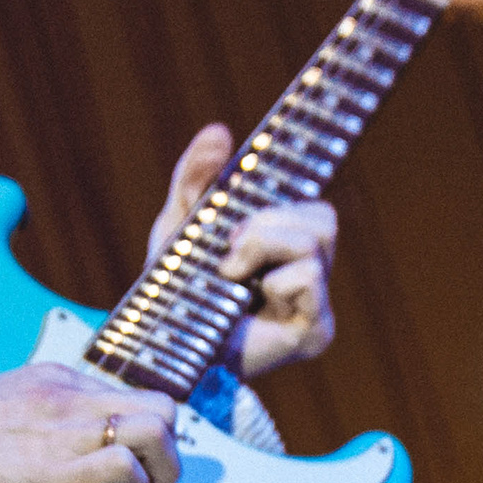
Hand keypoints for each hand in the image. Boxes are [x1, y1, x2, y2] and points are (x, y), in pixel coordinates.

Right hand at [0, 365, 177, 482]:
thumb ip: (41, 415)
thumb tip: (64, 446)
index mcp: (54, 380)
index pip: (125, 395)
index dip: (139, 431)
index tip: (132, 457)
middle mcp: (70, 399)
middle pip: (160, 407)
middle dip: (169, 448)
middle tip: (153, 479)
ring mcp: (70, 434)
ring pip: (157, 431)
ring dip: (163, 469)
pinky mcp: (65, 475)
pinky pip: (128, 468)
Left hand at [148, 124, 335, 378]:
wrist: (161, 352)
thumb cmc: (174, 294)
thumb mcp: (178, 227)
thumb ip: (196, 179)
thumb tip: (220, 130)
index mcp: (287, 249)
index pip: (314, 204)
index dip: (318, 175)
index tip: (316, 138)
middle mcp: (311, 274)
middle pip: (322, 217)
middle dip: (268, 221)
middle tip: (230, 247)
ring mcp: (316, 304)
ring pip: (315, 240)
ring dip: (263, 246)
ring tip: (229, 272)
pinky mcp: (315, 331)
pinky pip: (307, 278)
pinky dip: (271, 279)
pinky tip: (246, 299)